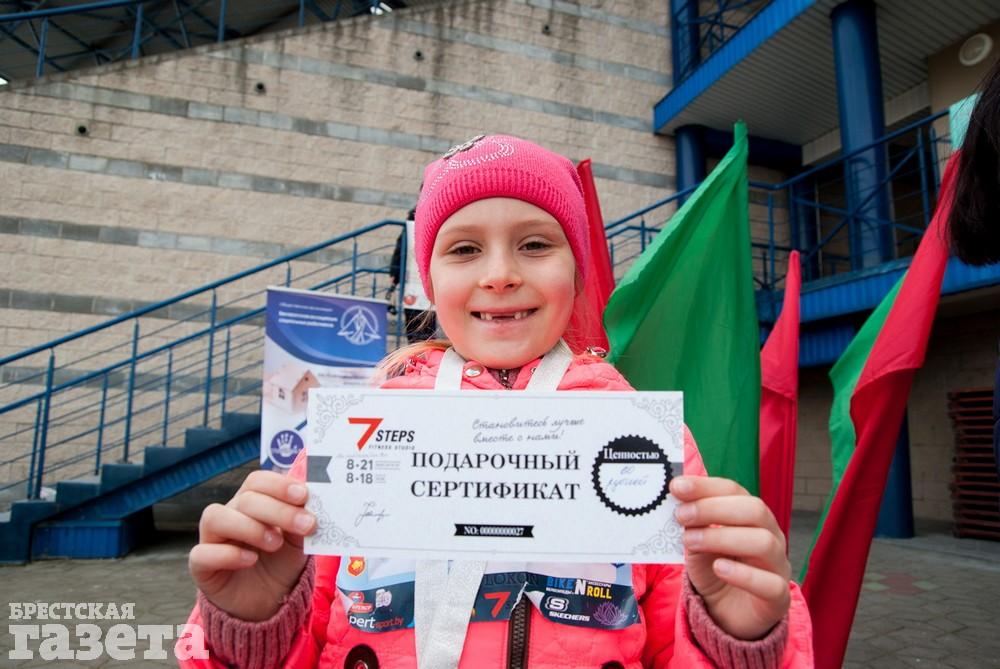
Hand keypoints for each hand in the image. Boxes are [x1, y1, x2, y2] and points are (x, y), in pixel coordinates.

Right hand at [189, 471, 315, 620]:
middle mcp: (230, 514)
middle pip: (244, 499)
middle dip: (278, 510)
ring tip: (276, 544)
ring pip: (215, 517)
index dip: (279, 485)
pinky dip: (228, 554)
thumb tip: (313, 504)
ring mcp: (212, 539)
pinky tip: (251, 560)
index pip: (257, 481)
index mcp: (253, 502)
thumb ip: (303, 521)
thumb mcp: (298, 541)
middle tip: (305, 525)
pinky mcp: (202, 566)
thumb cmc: (281, 563)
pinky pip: (202, 553)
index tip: (303, 495)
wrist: (269, 603)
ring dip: (250, 527)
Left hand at [671, 476, 790, 639]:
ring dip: (722, 537)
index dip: (706, 487)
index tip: (677, 487)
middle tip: (682, 515)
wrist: (727, 614)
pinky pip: (770, 584)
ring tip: (690, 541)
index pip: (735, 491)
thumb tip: (676, 497)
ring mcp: (778, 566)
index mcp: (752, 516)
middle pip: (754, 510)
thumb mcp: (697, 542)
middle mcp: (771, 535)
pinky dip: (743, 574)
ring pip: (763, 542)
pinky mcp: (778, 598)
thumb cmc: (714, 570)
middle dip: (714, 508)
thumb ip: (692, 523)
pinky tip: (719, 568)